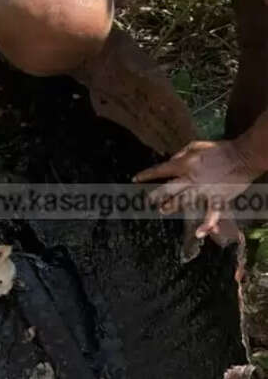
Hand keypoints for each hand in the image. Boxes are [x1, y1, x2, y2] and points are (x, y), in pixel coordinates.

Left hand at [134, 140, 262, 238]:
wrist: (243, 156)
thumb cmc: (220, 149)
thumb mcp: (196, 145)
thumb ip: (180, 154)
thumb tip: (169, 161)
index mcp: (185, 165)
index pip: (161, 170)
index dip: (147, 175)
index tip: (135, 179)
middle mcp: (191, 179)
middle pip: (168, 189)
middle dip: (156, 196)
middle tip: (146, 201)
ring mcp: (204, 190)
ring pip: (184, 202)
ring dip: (171, 207)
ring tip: (162, 210)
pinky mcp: (218, 199)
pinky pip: (212, 214)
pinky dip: (207, 224)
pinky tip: (201, 234)